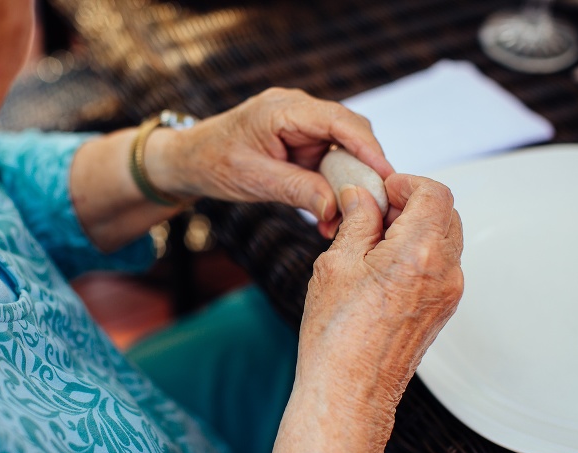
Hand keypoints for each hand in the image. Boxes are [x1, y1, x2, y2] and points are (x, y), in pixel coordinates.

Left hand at [147, 87, 393, 235]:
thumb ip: (297, 190)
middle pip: (350, 132)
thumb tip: (336, 209)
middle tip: (378, 203)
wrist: (190, 160)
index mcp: (283, 109)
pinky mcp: (302, 142)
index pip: (339, 122)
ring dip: (350, 183)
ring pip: (344, 149)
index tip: (387, 176)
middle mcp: (298, 110)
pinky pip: (328, 160)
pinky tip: (331, 214)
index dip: (368, 147)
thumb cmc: (214, 162)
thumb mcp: (255, 180)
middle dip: (366, 168)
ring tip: (351, 217)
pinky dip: (334, 186)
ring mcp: (301, 125)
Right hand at [261, 174, 461, 452]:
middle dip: (412, 202)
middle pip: (445, 213)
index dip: (406, 183)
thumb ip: (358, 221)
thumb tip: (362, 197)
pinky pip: (440, 265)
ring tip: (374, 240)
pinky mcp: (442, 310)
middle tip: (375, 210)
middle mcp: (444, 271)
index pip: (434, 193)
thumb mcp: (337, 263)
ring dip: (416, 227)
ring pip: (445, 239)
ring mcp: (448, 294)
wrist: (349, 391)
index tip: (382, 188)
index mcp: (417, 252)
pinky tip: (383, 266)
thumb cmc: (337, 335)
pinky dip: (419, 252)